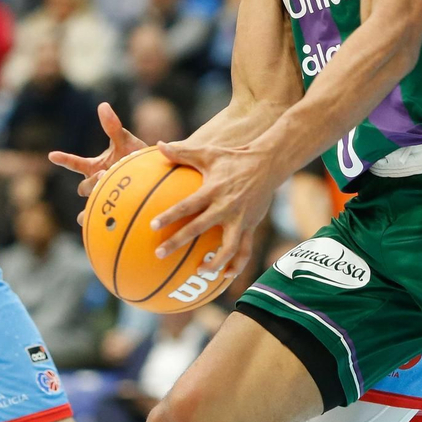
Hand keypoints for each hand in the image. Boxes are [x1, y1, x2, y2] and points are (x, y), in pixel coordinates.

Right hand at [50, 102, 148, 214]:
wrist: (153, 176)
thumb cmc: (136, 157)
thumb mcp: (125, 140)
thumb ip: (113, 126)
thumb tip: (102, 105)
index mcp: (95, 166)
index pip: (76, 164)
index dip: (65, 159)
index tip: (52, 155)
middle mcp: (95, 182)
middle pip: (83, 187)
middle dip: (90, 182)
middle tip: (105, 176)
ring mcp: (102, 197)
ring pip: (87, 205)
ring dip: (92, 202)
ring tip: (100, 199)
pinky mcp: (111, 210)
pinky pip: (97, 220)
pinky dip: (95, 223)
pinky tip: (98, 228)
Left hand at [149, 140, 279, 280]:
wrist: (268, 164)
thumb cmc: (233, 158)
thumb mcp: (208, 152)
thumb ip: (182, 152)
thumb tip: (159, 145)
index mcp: (213, 190)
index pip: (187, 205)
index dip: (170, 216)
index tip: (153, 226)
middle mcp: (225, 207)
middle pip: (199, 228)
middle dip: (178, 242)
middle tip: (159, 254)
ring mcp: (240, 219)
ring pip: (228, 247)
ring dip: (214, 262)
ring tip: (199, 272)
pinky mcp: (251, 226)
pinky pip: (245, 250)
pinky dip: (237, 265)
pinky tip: (225, 276)